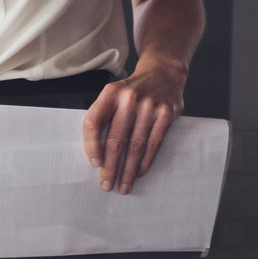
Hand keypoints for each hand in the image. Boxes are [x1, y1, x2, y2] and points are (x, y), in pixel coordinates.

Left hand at [82, 63, 186, 192]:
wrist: (163, 72)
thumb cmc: (132, 90)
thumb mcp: (113, 94)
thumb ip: (104, 117)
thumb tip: (96, 154)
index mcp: (110, 93)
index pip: (93, 122)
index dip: (91, 145)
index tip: (94, 164)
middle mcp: (129, 98)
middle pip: (115, 140)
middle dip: (110, 167)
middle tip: (106, 185)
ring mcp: (149, 106)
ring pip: (136, 146)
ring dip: (128, 171)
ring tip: (123, 187)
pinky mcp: (166, 114)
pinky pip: (154, 144)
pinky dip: (145, 162)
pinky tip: (139, 173)